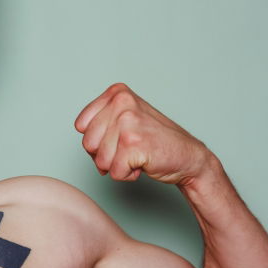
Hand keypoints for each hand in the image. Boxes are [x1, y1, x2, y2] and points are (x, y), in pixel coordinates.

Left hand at [74, 82, 211, 185]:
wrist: (188, 156)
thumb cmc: (154, 140)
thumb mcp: (125, 119)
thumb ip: (100, 121)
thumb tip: (79, 131)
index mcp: (117, 93)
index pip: (81, 125)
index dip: (97, 140)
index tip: (118, 138)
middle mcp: (121, 102)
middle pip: (88, 144)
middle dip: (105, 155)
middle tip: (130, 149)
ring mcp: (128, 122)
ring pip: (100, 160)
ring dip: (117, 166)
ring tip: (137, 155)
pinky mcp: (133, 144)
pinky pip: (114, 172)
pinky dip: (127, 175)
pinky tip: (143, 163)